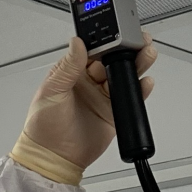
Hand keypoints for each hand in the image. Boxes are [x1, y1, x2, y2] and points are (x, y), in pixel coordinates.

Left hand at [10, 35, 157, 183]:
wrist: (53, 158)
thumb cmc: (44, 126)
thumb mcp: (52, 91)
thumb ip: (67, 67)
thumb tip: (77, 43)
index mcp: (72, 72)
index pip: (93, 50)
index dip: (106, 40)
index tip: (117, 33)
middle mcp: (89, 81)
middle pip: (112, 59)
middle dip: (126, 48)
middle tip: (138, 41)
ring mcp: (102, 96)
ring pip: (123, 75)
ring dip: (136, 64)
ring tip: (147, 55)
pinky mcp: (113, 112)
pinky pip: (129, 97)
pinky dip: (140, 89)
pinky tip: (145, 81)